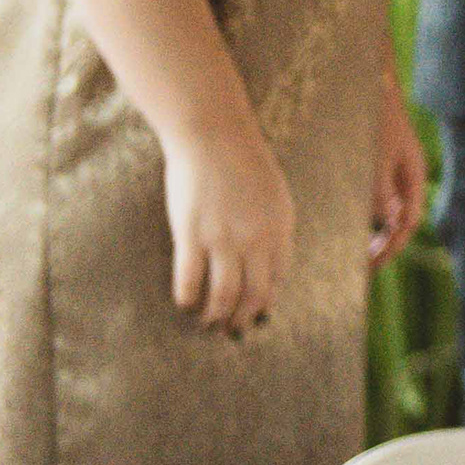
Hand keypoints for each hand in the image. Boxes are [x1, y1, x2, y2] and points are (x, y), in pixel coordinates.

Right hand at [163, 119, 296, 335]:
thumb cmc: (243, 161)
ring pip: (222, 296)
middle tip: (230, 329)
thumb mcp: (274, 194)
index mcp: (280, 227)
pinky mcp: (191, 235)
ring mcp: (223, 238)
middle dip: (242, 318)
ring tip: (207, 322)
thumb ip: (272, 226)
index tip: (256, 312)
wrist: (214, 135)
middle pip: (253, 294)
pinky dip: (187, 300)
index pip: (278, 278)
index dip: (266, 300)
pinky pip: (189, 281)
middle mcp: (256, 238)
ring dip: (215, 316)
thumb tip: (265, 260)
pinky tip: (185, 304)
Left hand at [370, 87, 430, 267]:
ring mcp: (393, 172)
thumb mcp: (377, 155)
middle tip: (363, 269)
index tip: (372, 266)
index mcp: (413, 176)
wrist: (372, 85)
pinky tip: (351, 225)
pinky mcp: (378, 167)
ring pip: (388, 213)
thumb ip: (381, 189)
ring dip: (375, 233)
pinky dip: (367, 217)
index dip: (392, 247)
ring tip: (356, 254)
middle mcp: (406, 177)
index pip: (408, 223)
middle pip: (401, 221)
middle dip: (384, 246)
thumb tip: (388, 220)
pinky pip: (376, 200)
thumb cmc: (376, 118)